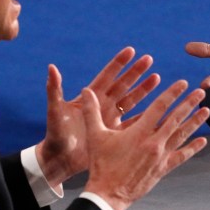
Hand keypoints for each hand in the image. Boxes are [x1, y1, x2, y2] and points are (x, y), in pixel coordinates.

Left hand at [37, 47, 159, 187]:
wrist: (60, 159)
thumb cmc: (55, 134)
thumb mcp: (55, 110)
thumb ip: (54, 89)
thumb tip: (51, 67)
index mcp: (90, 97)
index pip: (107, 76)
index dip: (119, 63)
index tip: (131, 50)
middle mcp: (102, 105)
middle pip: (122, 84)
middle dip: (136, 72)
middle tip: (149, 59)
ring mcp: (110, 119)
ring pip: (131, 100)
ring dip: (143, 90)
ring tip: (156, 77)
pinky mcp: (114, 134)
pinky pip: (133, 123)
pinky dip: (145, 117)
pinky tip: (157, 110)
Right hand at [81, 80, 208, 209]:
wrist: (108, 194)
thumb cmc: (101, 165)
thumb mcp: (95, 136)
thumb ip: (91, 111)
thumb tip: (85, 91)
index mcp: (139, 132)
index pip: (159, 107)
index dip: (172, 93)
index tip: (183, 83)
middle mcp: (154, 143)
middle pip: (175, 119)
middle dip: (189, 104)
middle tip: (200, 92)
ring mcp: (160, 157)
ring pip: (181, 135)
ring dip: (194, 122)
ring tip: (206, 110)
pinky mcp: (162, 169)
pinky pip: (181, 156)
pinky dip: (192, 148)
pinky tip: (203, 141)